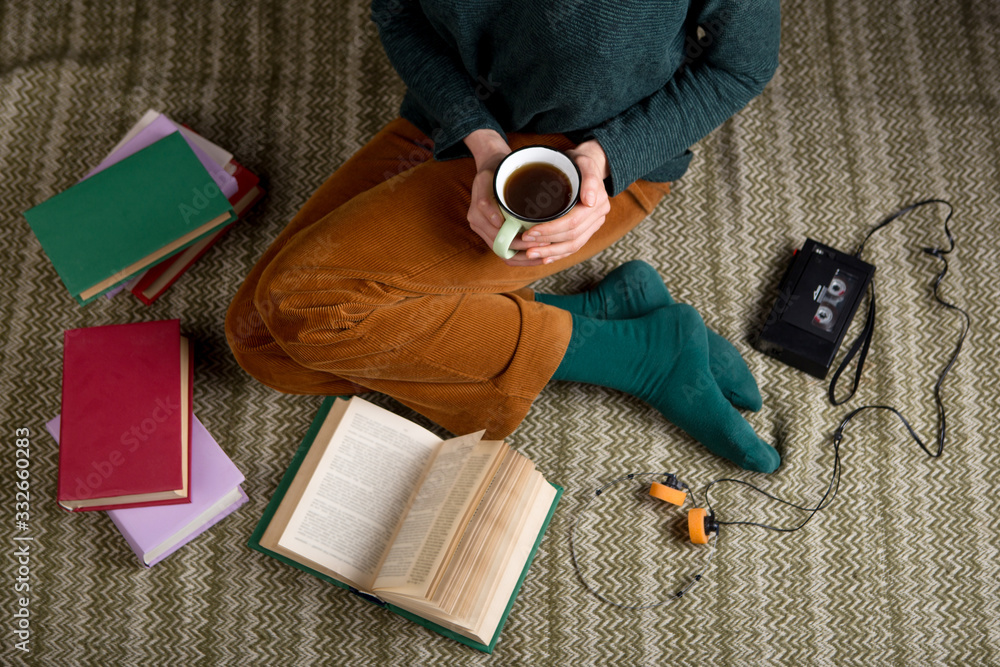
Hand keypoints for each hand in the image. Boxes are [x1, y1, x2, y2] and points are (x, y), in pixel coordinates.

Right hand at [464, 129, 552, 264]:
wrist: (492, 165)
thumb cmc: (496, 169)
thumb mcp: (489, 177)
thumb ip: (488, 199)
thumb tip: (497, 222)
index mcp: (478, 213)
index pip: (499, 236)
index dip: (520, 242)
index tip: (539, 240)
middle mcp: (478, 224)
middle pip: (502, 248)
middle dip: (525, 251)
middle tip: (546, 248)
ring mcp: (484, 229)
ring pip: (504, 254)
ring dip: (524, 258)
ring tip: (544, 256)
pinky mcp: (491, 232)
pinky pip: (505, 251)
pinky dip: (520, 256)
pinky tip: (536, 257)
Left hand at [516, 140, 610, 265]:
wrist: (587, 165)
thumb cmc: (578, 162)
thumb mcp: (583, 162)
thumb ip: (589, 179)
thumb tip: (590, 201)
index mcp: (598, 202)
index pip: (572, 222)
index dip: (551, 230)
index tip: (530, 232)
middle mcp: (598, 216)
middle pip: (573, 237)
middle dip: (548, 243)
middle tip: (526, 245)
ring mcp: (594, 224)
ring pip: (573, 245)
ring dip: (551, 253)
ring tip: (531, 254)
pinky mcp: (587, 229)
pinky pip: (574, 246)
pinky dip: (559, 254)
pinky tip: (545, 258)